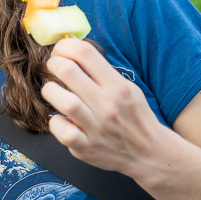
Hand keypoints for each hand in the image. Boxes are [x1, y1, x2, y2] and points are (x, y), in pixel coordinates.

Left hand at [40, 38, 166, 175]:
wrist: (150, 153)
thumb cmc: (134, 117)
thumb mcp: (128, 88)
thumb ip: (102, 72)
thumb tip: (72, 51)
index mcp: (118, 86)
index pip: (85, 53)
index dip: (65, 46)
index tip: (61, 50)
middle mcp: (107, 105)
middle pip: (68, 71)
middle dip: (53, 63)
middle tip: (53, 67)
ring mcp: (96, 128)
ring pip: (63, 101)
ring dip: (50, 91)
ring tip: (53, 91)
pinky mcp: (86, 148)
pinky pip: (61, 131)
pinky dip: (56, 122)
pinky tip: (62, 119)